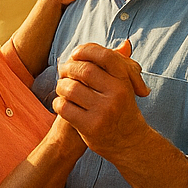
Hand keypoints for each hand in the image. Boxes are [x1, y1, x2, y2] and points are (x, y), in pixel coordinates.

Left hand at [54, 40, 150, 158]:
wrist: (130, 143)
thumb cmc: (124, 109)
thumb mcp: (126, 86)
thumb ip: (122, 65)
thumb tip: (125, 43)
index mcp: (124, 81)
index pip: (104, 55)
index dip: (85, 50)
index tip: (75, 54)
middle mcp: (116, 95)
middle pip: (83, 70)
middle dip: (68, 68)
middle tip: (63, 71)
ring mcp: (103, 112)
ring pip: (70, 88)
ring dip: (61, 86)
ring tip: (62, 89)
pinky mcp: (91, 127)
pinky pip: (64, 107)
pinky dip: (58, 104)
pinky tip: (62, 105)